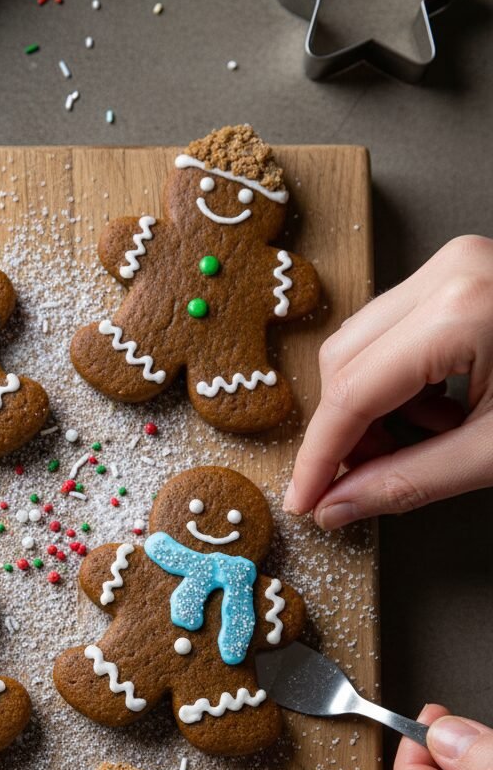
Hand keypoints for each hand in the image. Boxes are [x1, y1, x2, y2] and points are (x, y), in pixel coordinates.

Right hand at [284, 236, 492, 527]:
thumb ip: (408, 482)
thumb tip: (341, 505)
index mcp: (461, 311)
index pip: (353, 393)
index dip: (321, 456)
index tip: (305, 500)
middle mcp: (449, 271)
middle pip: (345, 360)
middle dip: (345, 430)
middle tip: (358, 483)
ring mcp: (455, 264)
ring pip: (363, 343)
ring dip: (373, 408)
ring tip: (420, 446)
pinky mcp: (463, 272)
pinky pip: (396, 330)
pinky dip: (402, 383)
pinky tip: (439, 415)